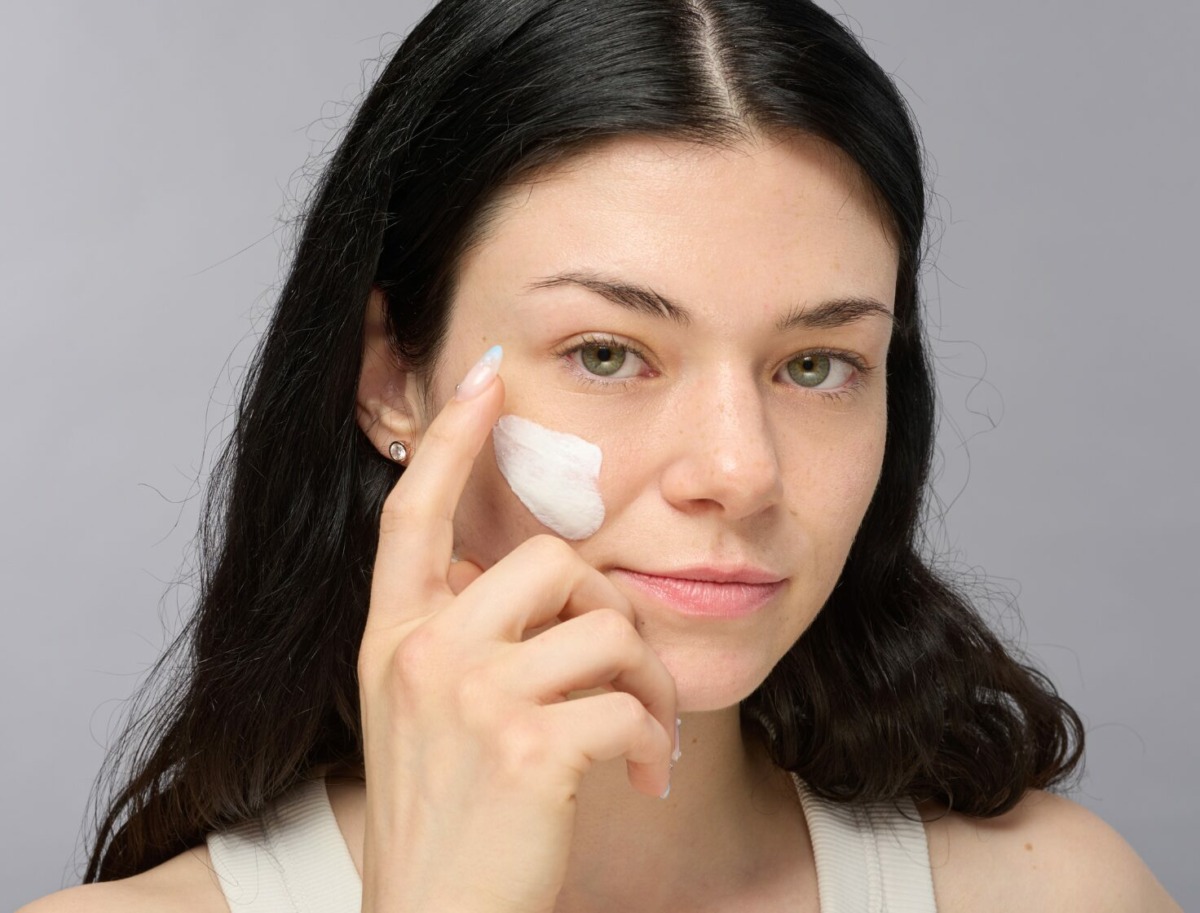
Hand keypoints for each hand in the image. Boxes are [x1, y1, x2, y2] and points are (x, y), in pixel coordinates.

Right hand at [357, 347, 677, 912]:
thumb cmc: (443, 816)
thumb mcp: (422, 713)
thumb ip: (457, 636)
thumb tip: (511, 576)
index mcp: (394, 638)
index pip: (412, 514)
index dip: (448, 440)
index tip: (482, 377)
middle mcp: (422, 653)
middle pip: (552, 562)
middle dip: (608, 614)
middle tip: (624, 679)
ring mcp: (470, 696)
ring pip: (605, 626)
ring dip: (644, 683)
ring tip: (637, 737)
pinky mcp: (525, 746)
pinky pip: (628, 703)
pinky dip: (652, 742)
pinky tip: (638, 779)